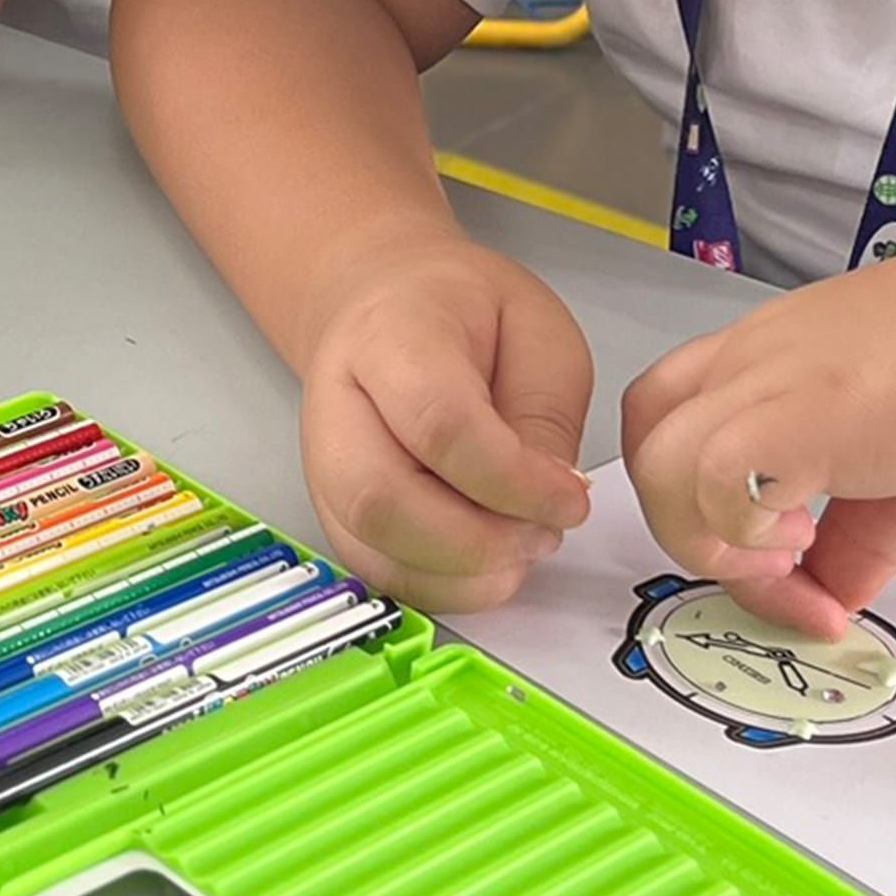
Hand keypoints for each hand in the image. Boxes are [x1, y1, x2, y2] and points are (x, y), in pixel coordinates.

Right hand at [297, 238, 596, 612]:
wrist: (387, 307)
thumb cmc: (461, 310)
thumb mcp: (536, 329)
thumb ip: (545, 413)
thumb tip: (549, 498)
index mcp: (389, 336)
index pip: (440, 424)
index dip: (514, 479)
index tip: (572, 498)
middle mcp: (337, 405)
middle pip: (382, 500)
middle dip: (479, 542)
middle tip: (544, 532)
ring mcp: (324, 465)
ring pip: (373, 549)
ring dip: (464, 572)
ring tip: (522, 543)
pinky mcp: (334, 512)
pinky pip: (379, 573)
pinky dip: (444, 588)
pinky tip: (490, 562)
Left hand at [620, 215, 895, 639]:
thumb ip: (870, 526)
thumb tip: (835, 589)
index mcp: (789, 356)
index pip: (683, 420)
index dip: (705, 505)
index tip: (789, 572)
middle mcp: (769, 357)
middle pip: (648, 435)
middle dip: (688, 526)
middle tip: (779, 571)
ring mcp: (787, 378)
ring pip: (661, 461)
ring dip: (714, 541)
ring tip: (801, 564)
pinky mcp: (820, 411)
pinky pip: (717, 475)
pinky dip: (748, 543)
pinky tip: (819, 561)